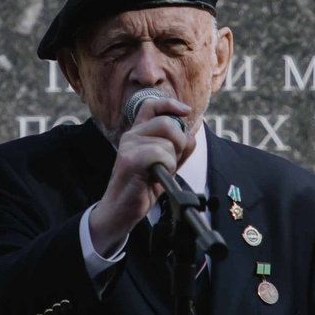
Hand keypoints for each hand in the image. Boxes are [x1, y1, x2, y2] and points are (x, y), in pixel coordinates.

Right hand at [86, 93, 194, 255]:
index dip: (170, 104)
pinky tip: (156, 178)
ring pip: (167, 143)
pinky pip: (160, 154)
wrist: (122, 209)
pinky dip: (166, 168)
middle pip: (167, 123)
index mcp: (138, 133)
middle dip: (179, 142)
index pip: (151, 105)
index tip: (186, 112)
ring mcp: (129, 146)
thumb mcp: (165, 165)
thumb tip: (191, 136)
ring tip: (159, 174)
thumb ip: (178, 150)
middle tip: (172, 161)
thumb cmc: (142, 188)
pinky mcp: (130, 159)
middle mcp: (132, 135)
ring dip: (171, 162)